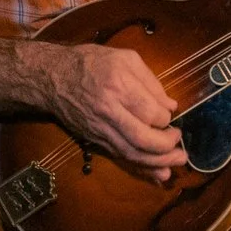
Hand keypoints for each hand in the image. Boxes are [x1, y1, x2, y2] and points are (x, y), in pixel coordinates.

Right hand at [44, 44, 185, 184]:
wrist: (52, 78)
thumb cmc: (90, 62)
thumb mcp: (124, 58)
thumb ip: (151, 81)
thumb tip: (171, 106)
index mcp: (118, 85)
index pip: (150, 112)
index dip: (166, 118)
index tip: (169, 115)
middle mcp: (108, 110)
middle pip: (142, 138)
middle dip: (166, 146)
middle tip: (179, 142)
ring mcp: (100, 128)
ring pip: (131, 153)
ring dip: (157, 162)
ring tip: (176, 163)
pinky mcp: (94, 139)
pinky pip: (120, 157)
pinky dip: (141, 168)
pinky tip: (157, 173)